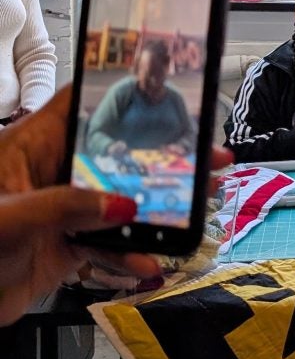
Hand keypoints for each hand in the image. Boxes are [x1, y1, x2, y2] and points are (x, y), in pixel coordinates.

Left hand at [0, 87, 232, 326]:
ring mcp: (60, 213)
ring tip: (197, 213)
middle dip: (163, 159)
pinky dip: (132, 256)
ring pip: (121, 204)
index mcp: (27, 148)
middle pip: (115, 155)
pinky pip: (110, 247)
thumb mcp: (9, 219)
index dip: (119, 94)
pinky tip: (148, 265)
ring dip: (160, 213)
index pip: (77, 106)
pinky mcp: (66, 249)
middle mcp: (49, 175)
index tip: (165, 92)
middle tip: (209, 159)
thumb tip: (123, 206)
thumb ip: (65, 208)